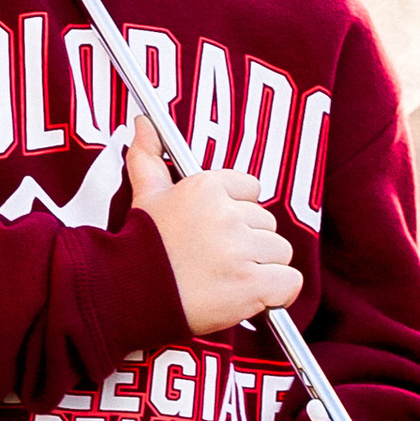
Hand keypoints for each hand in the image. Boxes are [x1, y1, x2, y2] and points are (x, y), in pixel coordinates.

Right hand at [126, 118, 302, 335]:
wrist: (130, 297)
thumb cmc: (141, 247)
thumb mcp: (146, 196)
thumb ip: (148, 157)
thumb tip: (143, 123)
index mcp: (207, 187)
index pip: (252, 190)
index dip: (237, 214)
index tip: (215, 232)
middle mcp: (227, 214)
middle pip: (267, 224)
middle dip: (248, 244)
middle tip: (215, 261)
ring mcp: (241, 250)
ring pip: (280, 252)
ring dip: (261, 270)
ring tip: (226, 279)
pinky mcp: (251, 284)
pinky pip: (289, 282)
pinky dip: (276, 293)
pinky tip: (249, 296)